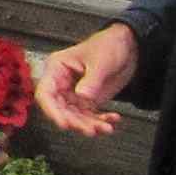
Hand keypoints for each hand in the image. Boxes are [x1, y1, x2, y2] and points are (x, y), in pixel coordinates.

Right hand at [35, 23, 138, 137]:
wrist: (129, 47)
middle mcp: (62, 84)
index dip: (52, 110)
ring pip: (76, 116)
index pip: (46, 93)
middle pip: (61, 109)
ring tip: (105, 128)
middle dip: (76, 122)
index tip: (64, 123)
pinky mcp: (88, 100)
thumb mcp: (101, 61)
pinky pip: (90, 116)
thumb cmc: (109, 45)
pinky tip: (112, 120)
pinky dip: (101, 120)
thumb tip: (82, 97)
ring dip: (90, 124)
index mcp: (57, 69)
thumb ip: (92, 80)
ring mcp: (75, 93)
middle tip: (90, 129)